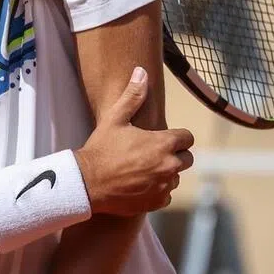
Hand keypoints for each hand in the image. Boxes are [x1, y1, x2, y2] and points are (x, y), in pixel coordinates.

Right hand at [75, 67, 193, 216]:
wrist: (86, 183)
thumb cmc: (100, 149)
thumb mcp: (114, 119)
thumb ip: (133, 96)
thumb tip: (141, 71)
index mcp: (164, 144)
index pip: (187, 138)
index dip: (175, 137)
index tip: (160, 138)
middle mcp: (169, 166)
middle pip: (187, 159)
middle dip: (174, 155)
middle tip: (151, 154)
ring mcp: (164, 186)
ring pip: (175, 177)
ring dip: (165, 173)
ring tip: (142, 170)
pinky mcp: (157, 202)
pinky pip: (166, 195)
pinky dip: (156, 191)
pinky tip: (139, 185)